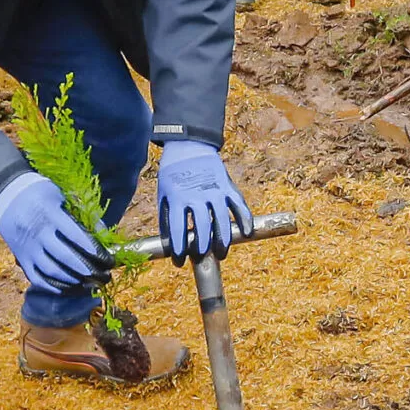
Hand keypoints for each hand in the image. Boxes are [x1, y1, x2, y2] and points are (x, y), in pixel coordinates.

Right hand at [0, 172, 113, 293]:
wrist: (4, 195)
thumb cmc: (39, 193)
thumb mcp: (60, 195)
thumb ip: (81, 213)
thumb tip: (103, 235)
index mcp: (49, 213)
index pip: (74, 235)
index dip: (93, 249)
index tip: (108, 259)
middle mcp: (37, 233)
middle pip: (64, 257)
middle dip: (88, 269)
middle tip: (105, 275)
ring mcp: (27, 248)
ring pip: (52, 272)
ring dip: (74, 281)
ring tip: (91, 283)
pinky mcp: (21, 258)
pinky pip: (38, 279)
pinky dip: (56, 287)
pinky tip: (72, 287)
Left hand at [155, 140, 250, 264]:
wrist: (188, 147)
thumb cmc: (173, 175)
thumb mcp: (163, 194)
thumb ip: (166, 218)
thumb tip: (169, 245)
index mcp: (177, 198)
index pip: (178, 230)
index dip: (178, 249)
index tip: (179, 262)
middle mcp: (197, 195)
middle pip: (201, 227)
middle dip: (201, 247)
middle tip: (201, 257)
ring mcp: (214, 190)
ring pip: (221, 219)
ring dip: (222, 240)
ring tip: (221, 254)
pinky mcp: (227, 186)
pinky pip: (238, 204)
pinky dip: (245, 219)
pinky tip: (246, 233)